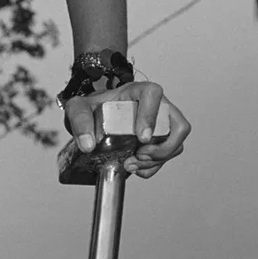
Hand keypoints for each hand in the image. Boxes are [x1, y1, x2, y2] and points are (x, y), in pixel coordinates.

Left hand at [63, 79, 189, 178]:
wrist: (96, 116)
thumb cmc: (94, 107)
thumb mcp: (79, 108)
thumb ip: (80, 120)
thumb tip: (88, 144)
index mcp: (138, 91)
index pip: (153, 94)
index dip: (151, 115)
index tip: (142, 138)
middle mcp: (156, 106)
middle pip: (178, 123)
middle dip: (163, 147)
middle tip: (140, 155)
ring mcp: (161, 123)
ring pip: (176, 143)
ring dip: (158, 159)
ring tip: (133, 163)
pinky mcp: (159, 139)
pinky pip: (168, 155)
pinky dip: (153, 166)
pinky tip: (135, 167)